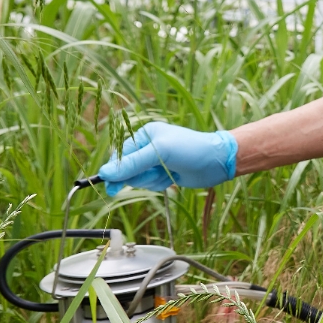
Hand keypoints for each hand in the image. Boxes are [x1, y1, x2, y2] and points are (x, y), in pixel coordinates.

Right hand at [99, 122, 237, 194]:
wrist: (217, 162)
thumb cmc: (190, 150)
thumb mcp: (159, 153)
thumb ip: (132, 164)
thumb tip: (104, 174)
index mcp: (145, 135)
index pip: (120, 155)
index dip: (116, 171)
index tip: (110, 186)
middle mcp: (147, 147)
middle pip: (127, 169)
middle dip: (140, 176)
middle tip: (156, 174)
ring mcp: (155, 161)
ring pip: (138, 179)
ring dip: (152, 181)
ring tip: (168, 174)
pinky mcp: (163, 173)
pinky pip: (150, 184)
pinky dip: (159, 184)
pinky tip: (172, 179)